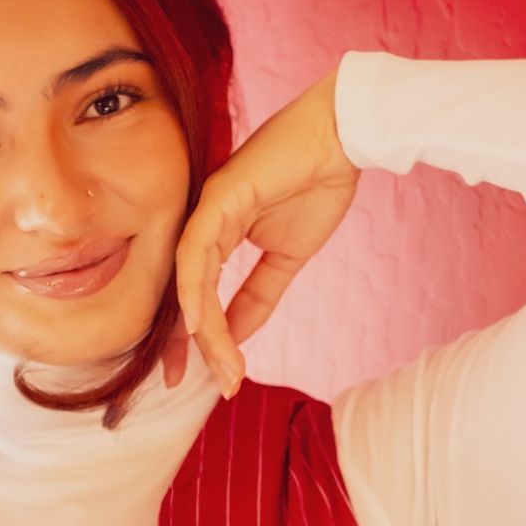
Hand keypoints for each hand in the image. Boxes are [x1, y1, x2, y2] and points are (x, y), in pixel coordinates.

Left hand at [161, 71, 357, 395]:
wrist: (342, 141)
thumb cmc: (316, 186)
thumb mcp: (286, 259)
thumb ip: (259, 296)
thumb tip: (237, 338)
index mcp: (217, 236)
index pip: (197, 296)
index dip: (198, 340)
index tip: (208, 379)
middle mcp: (203, 225)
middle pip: (184, 293)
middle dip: (184, 344)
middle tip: (188, 385)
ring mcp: (206, 210)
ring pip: (190, 281)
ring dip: (202, 330)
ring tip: (217, 368)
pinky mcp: (217, 197)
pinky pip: (196, 251)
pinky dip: (194, 288)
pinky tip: (198, 323)